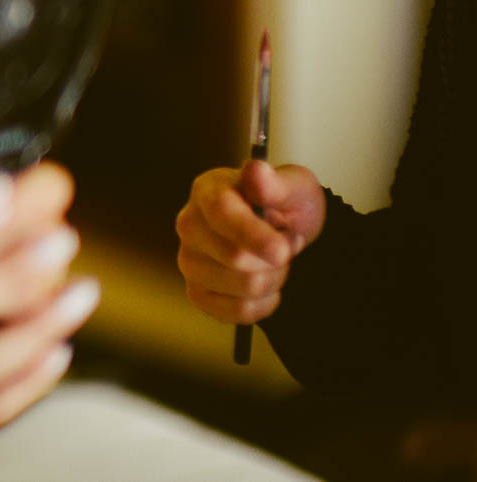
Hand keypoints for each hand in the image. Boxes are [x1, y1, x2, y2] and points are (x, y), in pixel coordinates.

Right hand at [175, 160, 325, 324]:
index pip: (220, 213)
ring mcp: (189, 260)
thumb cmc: (285, 206)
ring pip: (242, 287)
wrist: (286, 236)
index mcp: (207, 191)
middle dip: (275, 259)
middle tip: (286, 244)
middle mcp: (189, 225)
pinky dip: (264, 304)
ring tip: (274, 262)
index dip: (253, 235)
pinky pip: (236, 312)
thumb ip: (275, 183)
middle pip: (234, 258)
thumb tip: (255, 170)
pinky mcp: (197, 292)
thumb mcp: (294, 187)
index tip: (283, 249)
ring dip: (273, 280)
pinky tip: (266, 285)